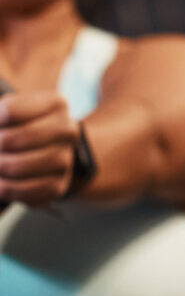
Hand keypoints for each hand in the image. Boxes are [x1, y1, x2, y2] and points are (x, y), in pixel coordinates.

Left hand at [0, 90, 81, 206]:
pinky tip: (1, 183)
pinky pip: (26, 191)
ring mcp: (65, 159)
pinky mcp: (58, 184)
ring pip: (19, 167)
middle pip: (16, 139)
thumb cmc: (23, 126)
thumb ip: (0, 118)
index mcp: (55, 104)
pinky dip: (6, 189)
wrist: (50, 149)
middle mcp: (67, 130)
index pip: (9, 111)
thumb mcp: (13, 112)